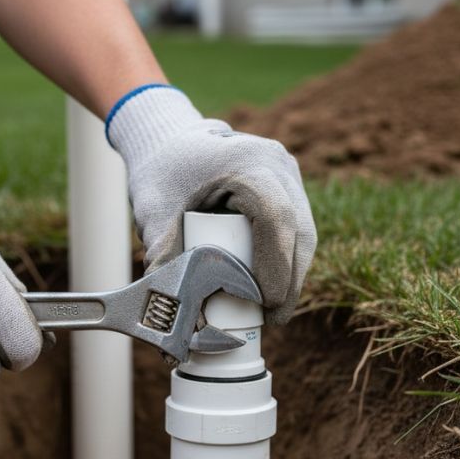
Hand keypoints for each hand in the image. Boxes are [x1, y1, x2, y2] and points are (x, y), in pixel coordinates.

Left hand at [108, 86, 316, 323]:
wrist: (168, 139)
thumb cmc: (160, 174)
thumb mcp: (155, 214)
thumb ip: (163, 260)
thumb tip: (174, 318)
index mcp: (247, 162)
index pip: (275, 218)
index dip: (277, 265)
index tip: (267, 304)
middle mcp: (277, 164)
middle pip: (298, 231)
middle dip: (289, 281)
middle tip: (272, 319)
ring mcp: (287, 172)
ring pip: (303, 231)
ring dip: (292, 272)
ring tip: (272, 310)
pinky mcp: (288, 183)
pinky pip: (297, 225)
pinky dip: (287, 256)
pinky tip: (275, 285)